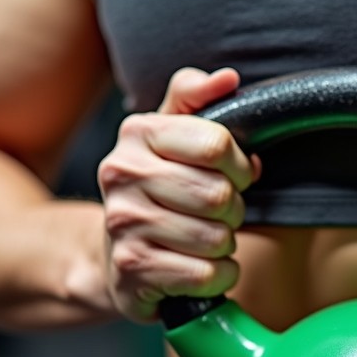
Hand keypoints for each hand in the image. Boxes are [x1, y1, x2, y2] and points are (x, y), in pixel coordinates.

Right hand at [98, 68, 259, 321]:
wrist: (116, 257)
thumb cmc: (161, 192)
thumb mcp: (173, 137)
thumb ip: (196, 99)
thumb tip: (227, 79)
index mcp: (137, 133)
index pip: (216, 144)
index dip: (239, 166)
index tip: (233, 176)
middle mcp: (120, 173)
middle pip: (219, 195)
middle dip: (232, 211)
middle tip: (217, 215)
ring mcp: (122, 223)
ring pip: (216, 238)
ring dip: (224, 246)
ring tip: (203, 241)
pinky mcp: (132, 269)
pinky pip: (206, 274)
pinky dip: (217, 277)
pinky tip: (199, 269)